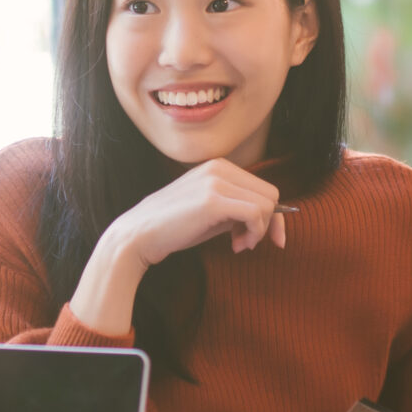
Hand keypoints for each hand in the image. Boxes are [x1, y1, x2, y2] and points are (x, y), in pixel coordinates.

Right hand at [72, 160, 288, 336]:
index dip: (272, 216)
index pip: (263, 187)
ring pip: (266, 205)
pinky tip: (235, 245)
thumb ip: (237, 208)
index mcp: (219, 166)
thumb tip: (273, 218)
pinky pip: (256, 214)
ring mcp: (217, 181)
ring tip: (238, 245)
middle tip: (245, 243)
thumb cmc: (174, 228)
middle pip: (271, 194)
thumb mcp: (211, 211)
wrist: (139, 235)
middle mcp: (220, 167)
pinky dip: (254, 234)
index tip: (265, 239)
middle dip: (268, 224)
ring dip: (259, 231)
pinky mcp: (214, 200)